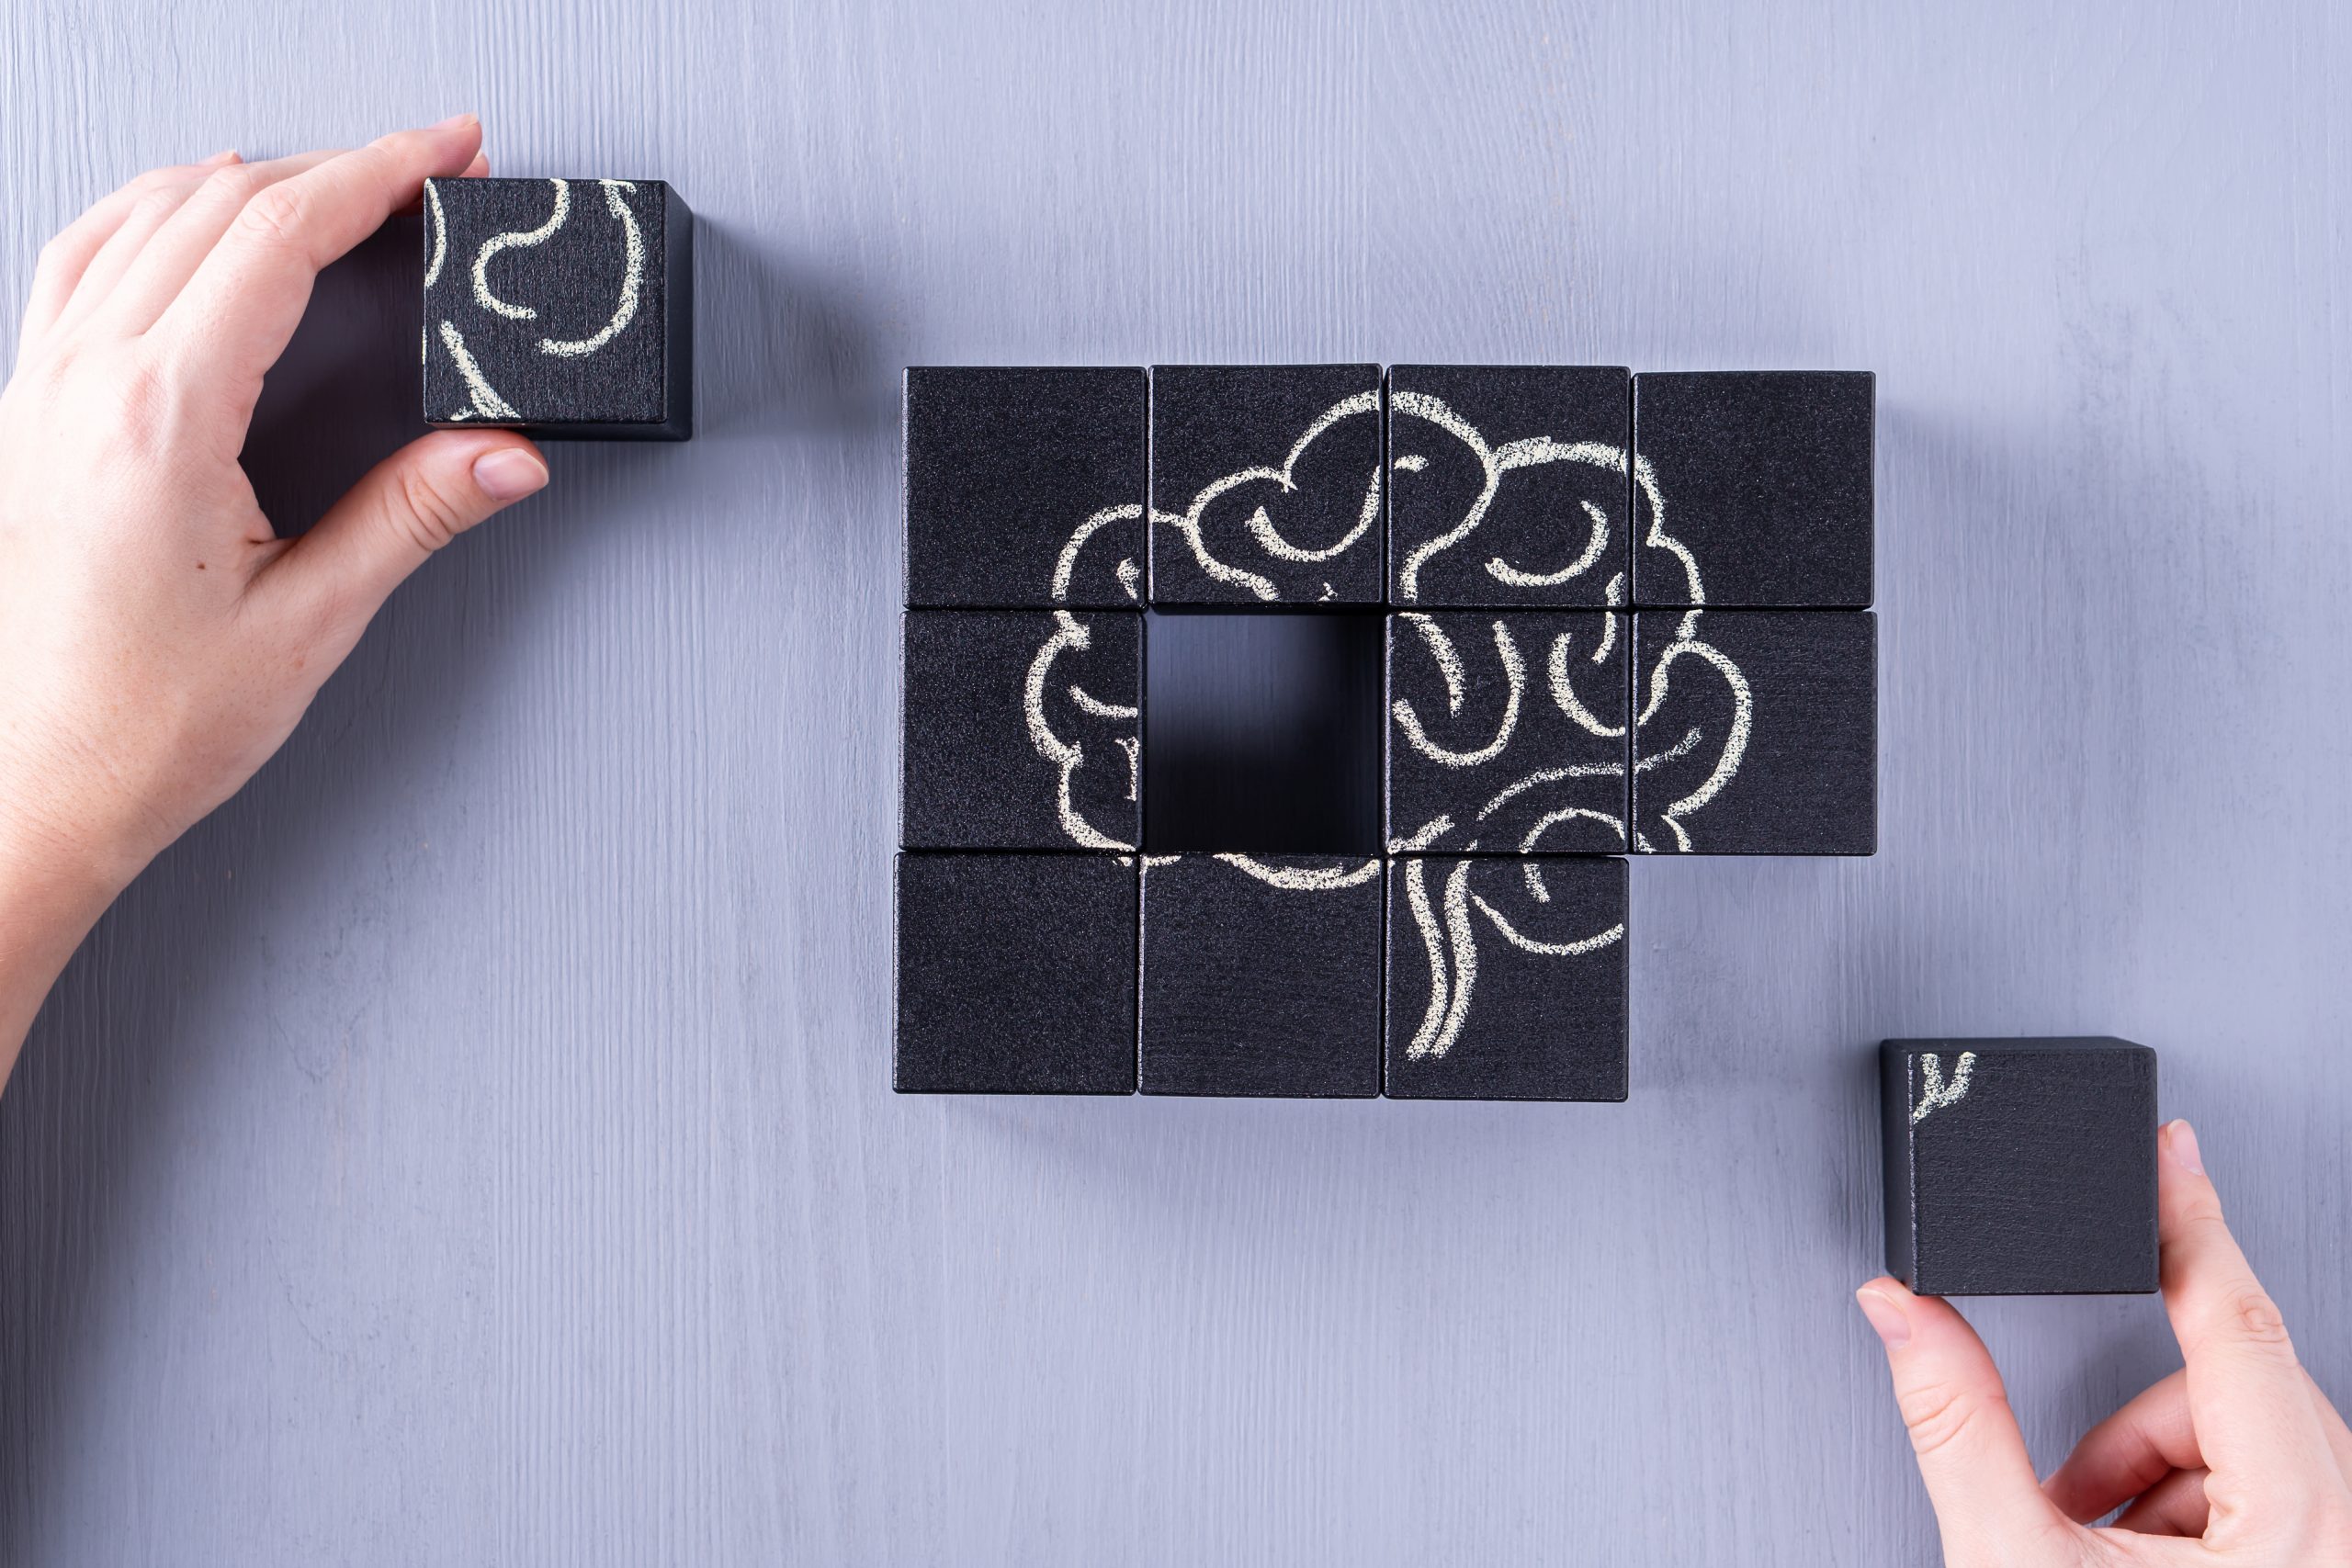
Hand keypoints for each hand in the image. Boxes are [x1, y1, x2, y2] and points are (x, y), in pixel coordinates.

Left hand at [0, 118, 548, 1085]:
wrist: (39, 785)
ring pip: (146, 212)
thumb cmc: (147, 723)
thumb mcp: (312, 620)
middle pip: (218, 205)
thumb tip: (506, 452)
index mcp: (159, 418)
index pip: (277, 239)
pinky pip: (85, 254)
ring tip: (339, 183)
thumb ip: (413, 516)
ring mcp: (44, 386)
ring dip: (254, 178)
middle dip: (336, 166)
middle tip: (426, 167)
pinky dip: (160, 210)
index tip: (444, 152)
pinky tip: (199, 219)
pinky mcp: (31, 408)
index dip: (375, 176)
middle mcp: (87, 382)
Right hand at [1858, 1119, 2351, 1563]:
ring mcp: (2344, 1553)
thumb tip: (1903, 1313)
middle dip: (2137, 1427)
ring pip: (2256, 1434)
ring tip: (2104, 1542)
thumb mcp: (2013, 1559)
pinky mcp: (2327, 1567)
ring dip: (2164, 1468)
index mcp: (2293, 1525)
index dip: (2190, 1223)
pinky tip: (2142, 1558)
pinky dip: (2202, 1506)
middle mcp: (2346, 1538)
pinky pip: (2284, 1486)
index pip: (2237, 1325)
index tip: (2171, 1153)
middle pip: (2238, 1387)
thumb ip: (1955, 1423)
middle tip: (2073, 1493)